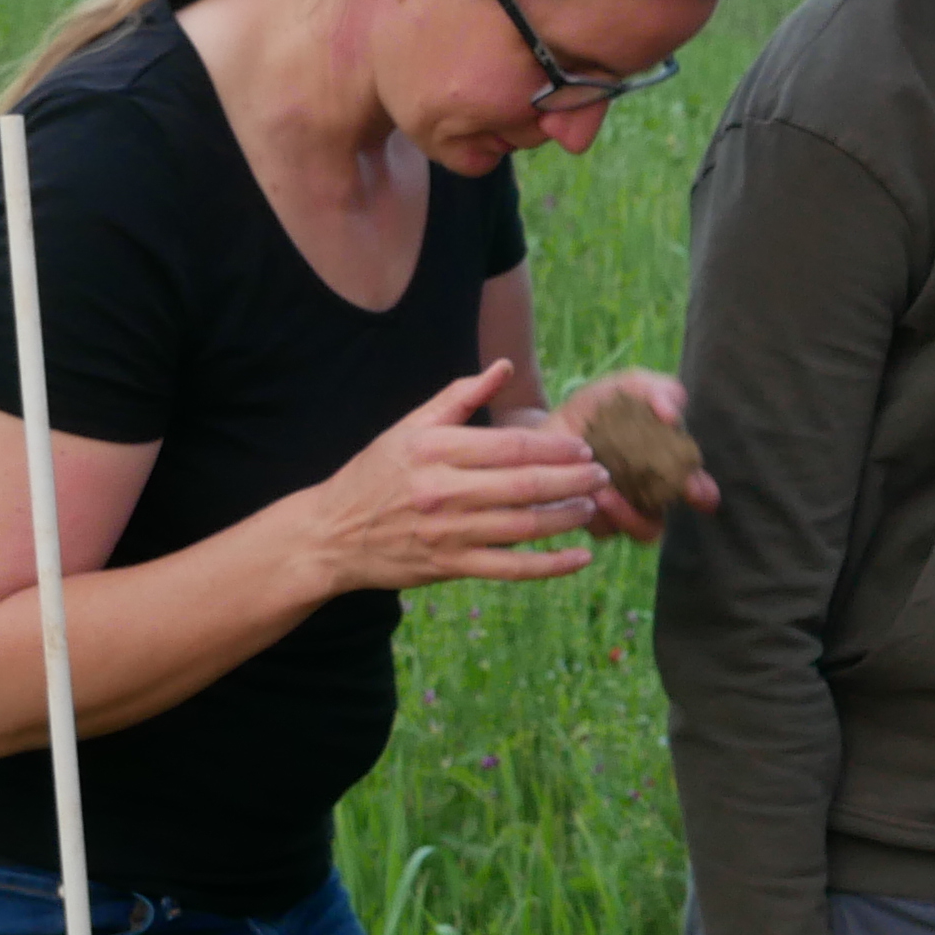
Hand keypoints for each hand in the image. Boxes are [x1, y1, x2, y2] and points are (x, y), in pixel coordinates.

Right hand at [303, 361, 603, 591]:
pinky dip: (550, 565)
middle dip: (573, 480)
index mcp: (434, 450)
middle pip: (525, 485)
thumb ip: (458, 396)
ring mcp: (448, 533)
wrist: (332, 534)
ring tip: (593, 506)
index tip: (584, 448)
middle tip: (603, 474)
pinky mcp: (451, 568)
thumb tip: (501, 365)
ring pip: (524, 527)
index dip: (555, 448)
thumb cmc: (374, 474)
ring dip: (567, 517)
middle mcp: (443, 491)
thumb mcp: (409, 427)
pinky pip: (511, 569)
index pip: (510, 446)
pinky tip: (580, 557)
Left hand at [551, 368, 718, 545]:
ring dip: (627, 514)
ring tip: (605, 491)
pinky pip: (604, 528)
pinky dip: (599, 513)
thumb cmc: (601, 406)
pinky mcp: (593, 519)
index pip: (696, 489)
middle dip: (663, 505)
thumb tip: (671, 415)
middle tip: (658, 489)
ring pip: (641, 529)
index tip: (699, 491)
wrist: (557, 421)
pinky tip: (584, 491)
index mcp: (667, 466)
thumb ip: (660, 391)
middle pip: (670, 514)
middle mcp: (650, 495)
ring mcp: (622, 511)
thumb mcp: (631, 387)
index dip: (701, 492)